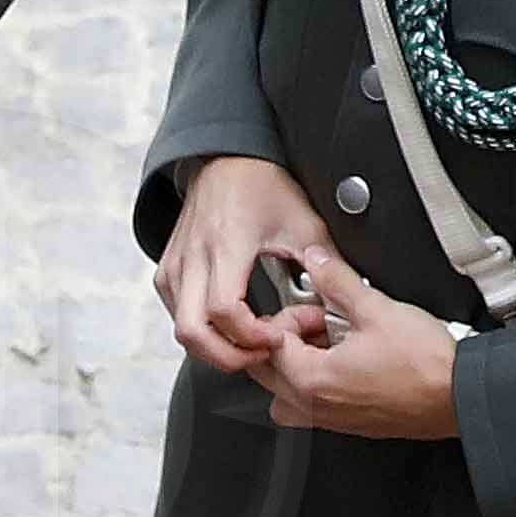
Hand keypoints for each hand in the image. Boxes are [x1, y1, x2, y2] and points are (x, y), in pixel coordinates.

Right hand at [161, 155, 323, 380]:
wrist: (226, 160)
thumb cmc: (261, 185)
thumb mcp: (304, 222)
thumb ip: (326, 264)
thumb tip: (347, 298)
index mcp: (227, 243)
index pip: (224, 311)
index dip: (250, 336)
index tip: (276, 337)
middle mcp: (194, 257)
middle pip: (192, 332)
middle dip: (227, 356)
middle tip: (258, 354)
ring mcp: (176, 266)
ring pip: (181, 330)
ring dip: (215, 347)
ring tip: (249, 341)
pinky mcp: (168, 272)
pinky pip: (177, 316)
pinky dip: (202, 331)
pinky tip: (229, 326)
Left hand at [263, 264, 462, 437]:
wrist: (458, 395)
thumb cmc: (426, 365)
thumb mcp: (376, 308)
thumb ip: (337, 281)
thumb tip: (318, 261)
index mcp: (312, 380)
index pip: (270, 343)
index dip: (292, 315)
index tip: (317, 306)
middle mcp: (315, 407)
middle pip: (268, 374)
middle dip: (286, 341)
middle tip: (317, 321)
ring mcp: (332, 420)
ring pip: (287, 395)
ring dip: (297, 367)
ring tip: (328, 343)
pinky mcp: (351, 425)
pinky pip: (314, 407)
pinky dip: (319, 384)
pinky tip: (348, 360)